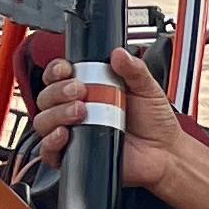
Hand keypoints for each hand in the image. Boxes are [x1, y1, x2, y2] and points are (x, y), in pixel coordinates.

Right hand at [29, 44, 184, 186]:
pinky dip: (51, 142)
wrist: (164, 153)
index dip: (56, 71)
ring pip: (44, 121)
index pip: (58, 76)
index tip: (66, 69)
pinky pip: (48, 151)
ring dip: (57, 113)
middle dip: (58, 91)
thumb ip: (134, 70)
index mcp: (89, 90)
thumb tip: (119, 53)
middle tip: (80, 90)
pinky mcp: (73, 155)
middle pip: (47, 97)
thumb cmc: (154, 123)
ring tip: (81, 112)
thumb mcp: (147, 90)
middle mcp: (76, 110)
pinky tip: (65, 134)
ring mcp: (73, 132)